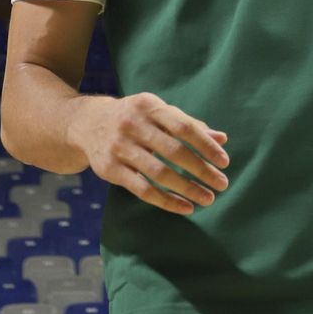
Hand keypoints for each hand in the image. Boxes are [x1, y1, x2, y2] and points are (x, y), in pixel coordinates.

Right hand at [67, 92, 228, 214]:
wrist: (88, 123)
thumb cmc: (135, 118)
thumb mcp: (158, 113)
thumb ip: (189, 125)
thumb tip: (222, 139)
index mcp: (149, 106)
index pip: (183, 126)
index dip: (205, 145)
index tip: (224, 162)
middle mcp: (133, 124)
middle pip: (173, 151)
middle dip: (201, 170)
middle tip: (222, 184)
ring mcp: (119, 147)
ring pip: (159, 173)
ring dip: (187, 188)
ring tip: (207, 198)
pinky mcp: (110, 169)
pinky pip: (142, 190)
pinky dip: (167, 201)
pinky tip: (185, 207)